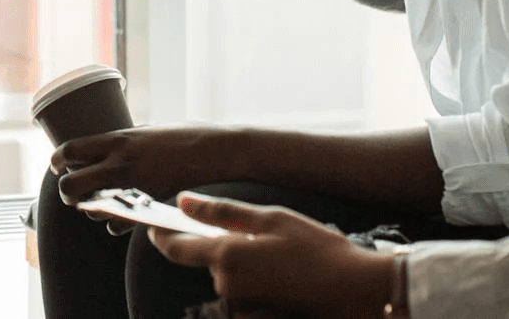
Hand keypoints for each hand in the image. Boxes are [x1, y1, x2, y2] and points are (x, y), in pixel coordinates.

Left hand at [53, 126, 245, 207]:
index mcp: (117, 139)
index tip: (55, 165)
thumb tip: (108, 147)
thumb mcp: (148, 130)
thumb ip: (126, 140)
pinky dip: (114, 225)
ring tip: (97, 204)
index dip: (56, 159)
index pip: (70, 150)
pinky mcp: (147, 205)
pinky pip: (117, 225)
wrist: (216, 151)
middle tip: (72, 192)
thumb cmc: (185, 135)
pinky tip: (119, 218)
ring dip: (91, 209)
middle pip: (71, 184)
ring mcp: (133, 186)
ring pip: (92, 209)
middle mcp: (119, 163)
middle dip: (66, 191)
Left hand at [150, 193, 395, 318]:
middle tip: (258, 233)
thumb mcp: (270, 218)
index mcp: (226, 256)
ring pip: (227, 276)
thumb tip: (184, 201)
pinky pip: (242, 292)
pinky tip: (281, 272)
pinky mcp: (254, 316)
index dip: (161, 235)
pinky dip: (254, 279)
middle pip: (207, 260)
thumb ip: (222, 212)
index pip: (175, 248)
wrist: (354, 291)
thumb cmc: (317, 250)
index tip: (154, 226)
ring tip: (279, 254)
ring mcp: (239, 305)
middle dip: (222, 244)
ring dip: (242, 262)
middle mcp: (227, 285)